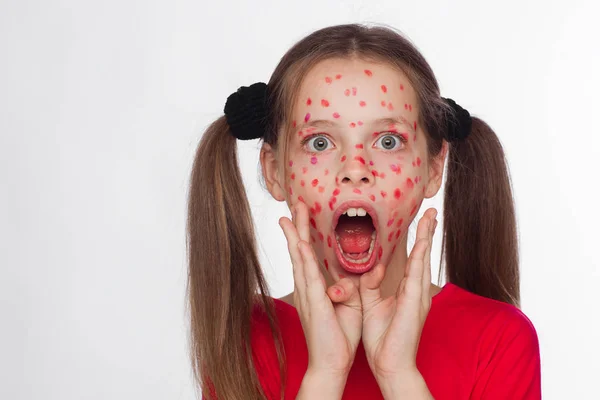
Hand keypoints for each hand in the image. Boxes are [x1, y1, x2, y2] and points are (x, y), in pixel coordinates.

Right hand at [279, 201, 362, 376]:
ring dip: (295, 236)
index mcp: (314, 288)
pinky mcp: (314, 303)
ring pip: (299, 259)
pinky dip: (303, 259)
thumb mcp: (349, 304)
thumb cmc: (339, 335)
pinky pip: (308, 277)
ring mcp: (307, 295)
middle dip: (296, 228)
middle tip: (293, 206)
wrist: (331, 363)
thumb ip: (347, 287)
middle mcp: (307, 288)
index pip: (308, 256)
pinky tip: (299, 243)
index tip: (301, 216)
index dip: (303, 234)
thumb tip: (348, 276)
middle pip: (299, 251)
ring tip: (290, 216)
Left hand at [358, 208, 437, 380]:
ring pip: (423, 260)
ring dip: (427, 237)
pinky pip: (417, 275)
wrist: (389, 364)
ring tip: (431, 217)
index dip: (418, 239)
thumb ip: (371, 284)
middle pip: (423, 254)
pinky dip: (420, 257)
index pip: (413, 259)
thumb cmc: (383, 338)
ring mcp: (418, 296)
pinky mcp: (414, 304)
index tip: (420, 220)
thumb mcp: (371, 304)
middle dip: (428, 231)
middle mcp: (416, 290)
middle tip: (431, 210)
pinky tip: (423, 242)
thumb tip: (374, 268)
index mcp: (407, 290)